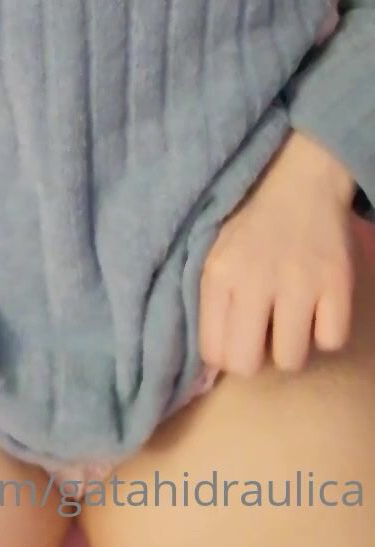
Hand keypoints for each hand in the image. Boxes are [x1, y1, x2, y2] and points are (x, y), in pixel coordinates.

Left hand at [198, 129, 356, 377]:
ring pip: (291, 360)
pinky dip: (326, 331)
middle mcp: (255, 280)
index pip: (212, 351)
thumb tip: (208, 365)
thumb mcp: (214, 253)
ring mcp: (299, 283)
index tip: (235, 337)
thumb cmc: (252, 223)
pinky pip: (331, 341)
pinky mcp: (338, 284)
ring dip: (292, 346)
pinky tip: (318, 308)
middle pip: (247, 364)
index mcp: (219, 272)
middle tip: (263, 334)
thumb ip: (209, 302)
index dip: (225, 353)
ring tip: (291, 318)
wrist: (301, 181)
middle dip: (254, 358)